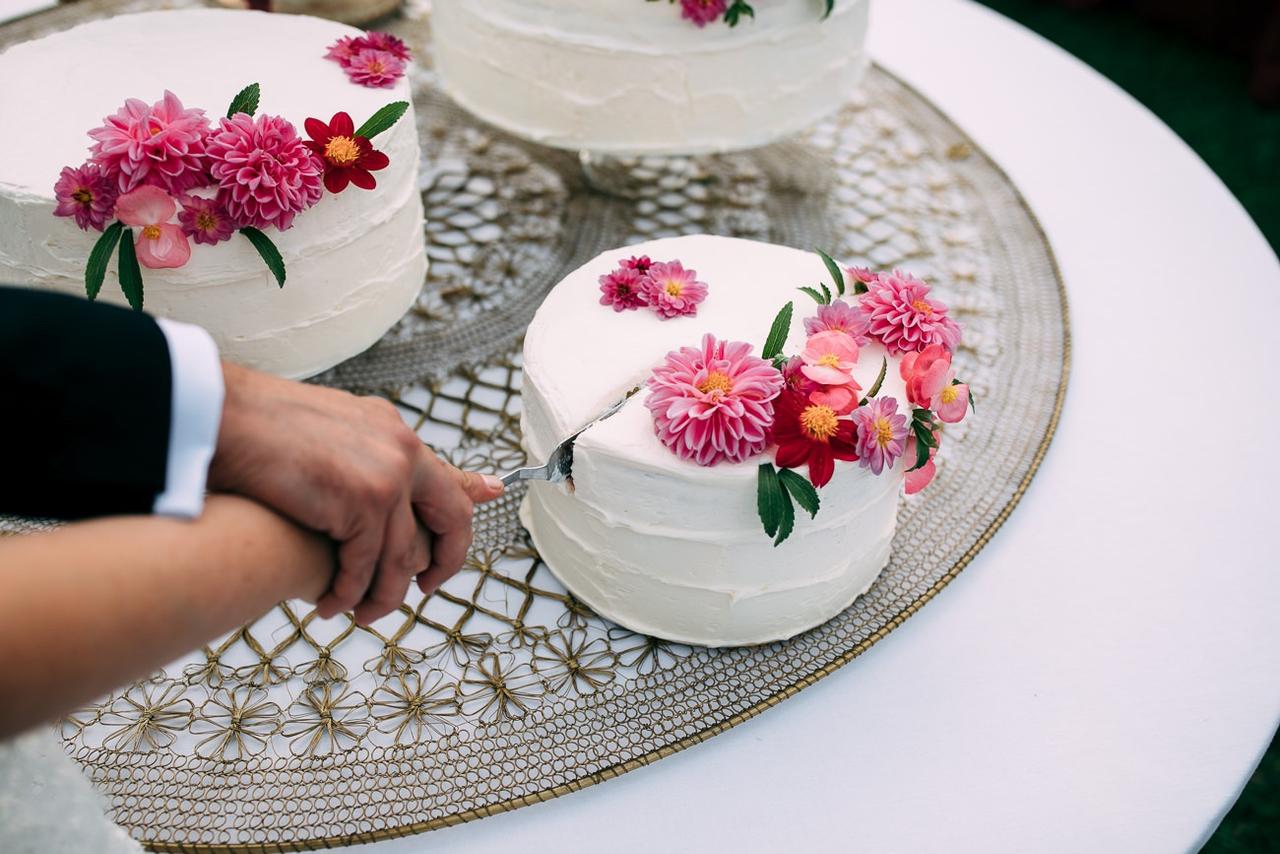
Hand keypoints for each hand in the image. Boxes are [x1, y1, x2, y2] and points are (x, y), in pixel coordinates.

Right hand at [208, 362, 503, 623]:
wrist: (219, 417)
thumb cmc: (256, 430)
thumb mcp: (327, 434)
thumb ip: (361, 458)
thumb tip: (380, 478)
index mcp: (393, 432)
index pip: (444, 472)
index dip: (470, 495)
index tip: (493, 496)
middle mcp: (402, 451)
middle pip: (450, 520)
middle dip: (443, 563)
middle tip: (425, 590)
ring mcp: (388, 476)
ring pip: (402, 559)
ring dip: (380, 595)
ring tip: (359, 614)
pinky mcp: (363, 502)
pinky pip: (366, 566)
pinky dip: (347, 593)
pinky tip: (329, 605)